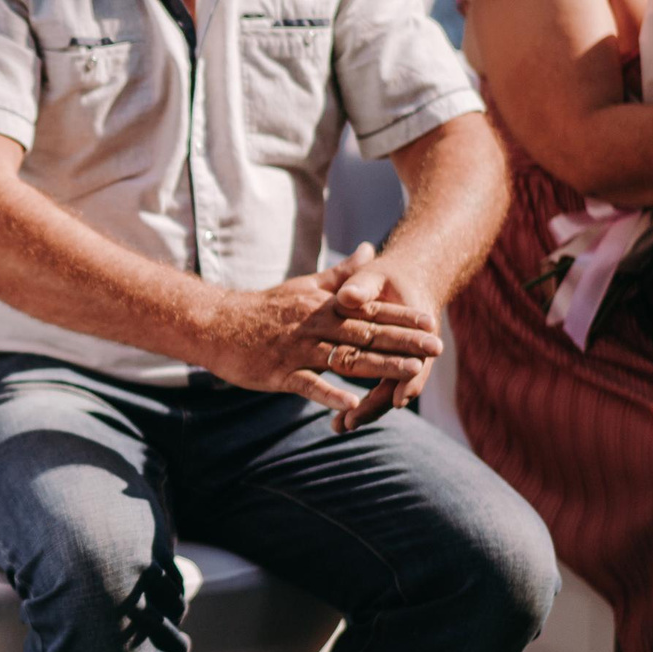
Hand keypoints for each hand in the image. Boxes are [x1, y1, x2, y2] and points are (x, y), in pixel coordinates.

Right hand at [203, 244, 442, 418]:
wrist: (216, 324)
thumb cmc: (264, 309)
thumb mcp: (304, 286)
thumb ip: (340, 275)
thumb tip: (369, 248)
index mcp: (321, 306)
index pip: (369, 311)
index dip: (401, 318)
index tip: (431, 322)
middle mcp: (313, 325)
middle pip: (365, 334)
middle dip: (403, 341)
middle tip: (436, 348)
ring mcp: (297, 350)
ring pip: (344, 359)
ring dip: (379, 366)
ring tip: (410, 373)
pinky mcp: (278, 373)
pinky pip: (307, 384)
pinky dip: (329, 392)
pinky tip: (352, 402)